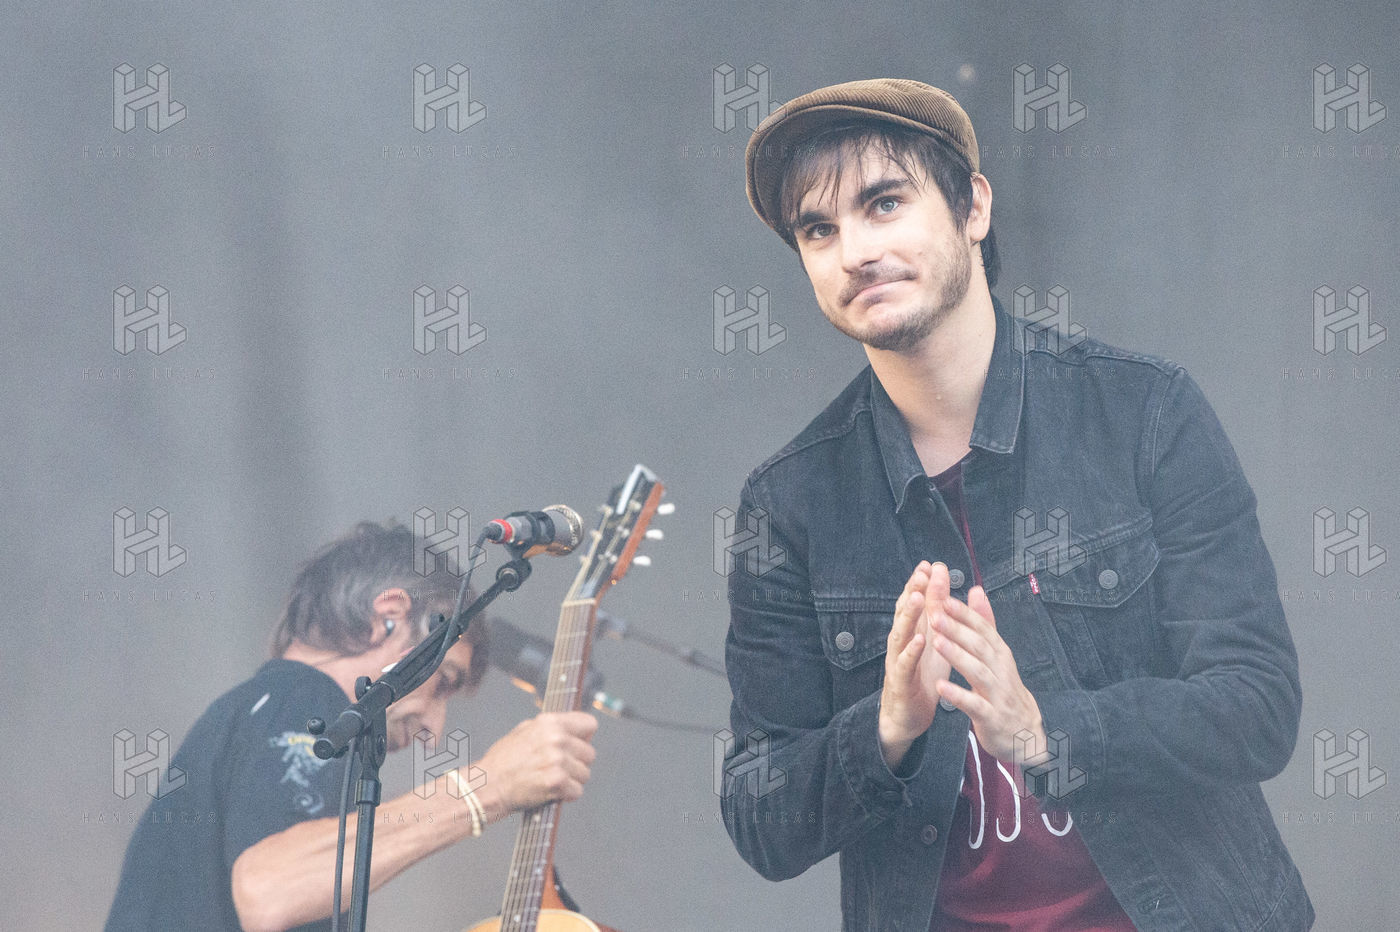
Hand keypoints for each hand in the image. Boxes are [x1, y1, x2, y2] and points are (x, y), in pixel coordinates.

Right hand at [471, 711, 597, 820]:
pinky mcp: (556, 782)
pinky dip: (567, 795)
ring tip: (552, 780)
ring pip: (585, 774)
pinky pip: (577, 791)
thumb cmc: (502, 761)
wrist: (488, 785)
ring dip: (572, 781)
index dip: (585, 737)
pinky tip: (552, 791)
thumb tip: (572, 728)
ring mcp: (557, 760)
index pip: (590, 724)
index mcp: (550, 722)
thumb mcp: (524, 730)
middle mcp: (556, 739)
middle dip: (577, 763)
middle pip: (590, 753)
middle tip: (559, 769)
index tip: (579, 744)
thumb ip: (550, 728)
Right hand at [878, 561, 953, 769]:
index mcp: (912, 633)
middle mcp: (901, 643)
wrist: (907, 717)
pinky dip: (910, 652)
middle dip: (912, 592)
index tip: (930, 565)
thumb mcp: (934, 644)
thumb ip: (936, 618)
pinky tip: (919, 641)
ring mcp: (897, 661)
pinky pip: (903, 665)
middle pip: (904, 613)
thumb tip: (942, 587)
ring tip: (917, 598)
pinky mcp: (899, 682)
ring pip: (900, 634)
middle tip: (921, 573)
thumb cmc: (921, 677)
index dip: (920, 584)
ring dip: (908, 616)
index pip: (914, 604)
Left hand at [930, 585, 1045, 763]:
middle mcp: (1001, 671)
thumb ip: (985, 623)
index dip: (964, 613)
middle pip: (980, 646)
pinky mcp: (992, 717)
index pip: (983, 628)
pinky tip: (941, 687)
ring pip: (978, 672)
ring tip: (936, 642)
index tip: (944, 597)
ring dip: (957, 656)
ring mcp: (998, 695)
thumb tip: (976, 590)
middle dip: (957, 629)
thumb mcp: (998, 655)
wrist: (1025, 733)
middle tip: (935, 614)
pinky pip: (975, 705)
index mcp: (1000, 654)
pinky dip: (958, 696)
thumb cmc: (1005, 690)